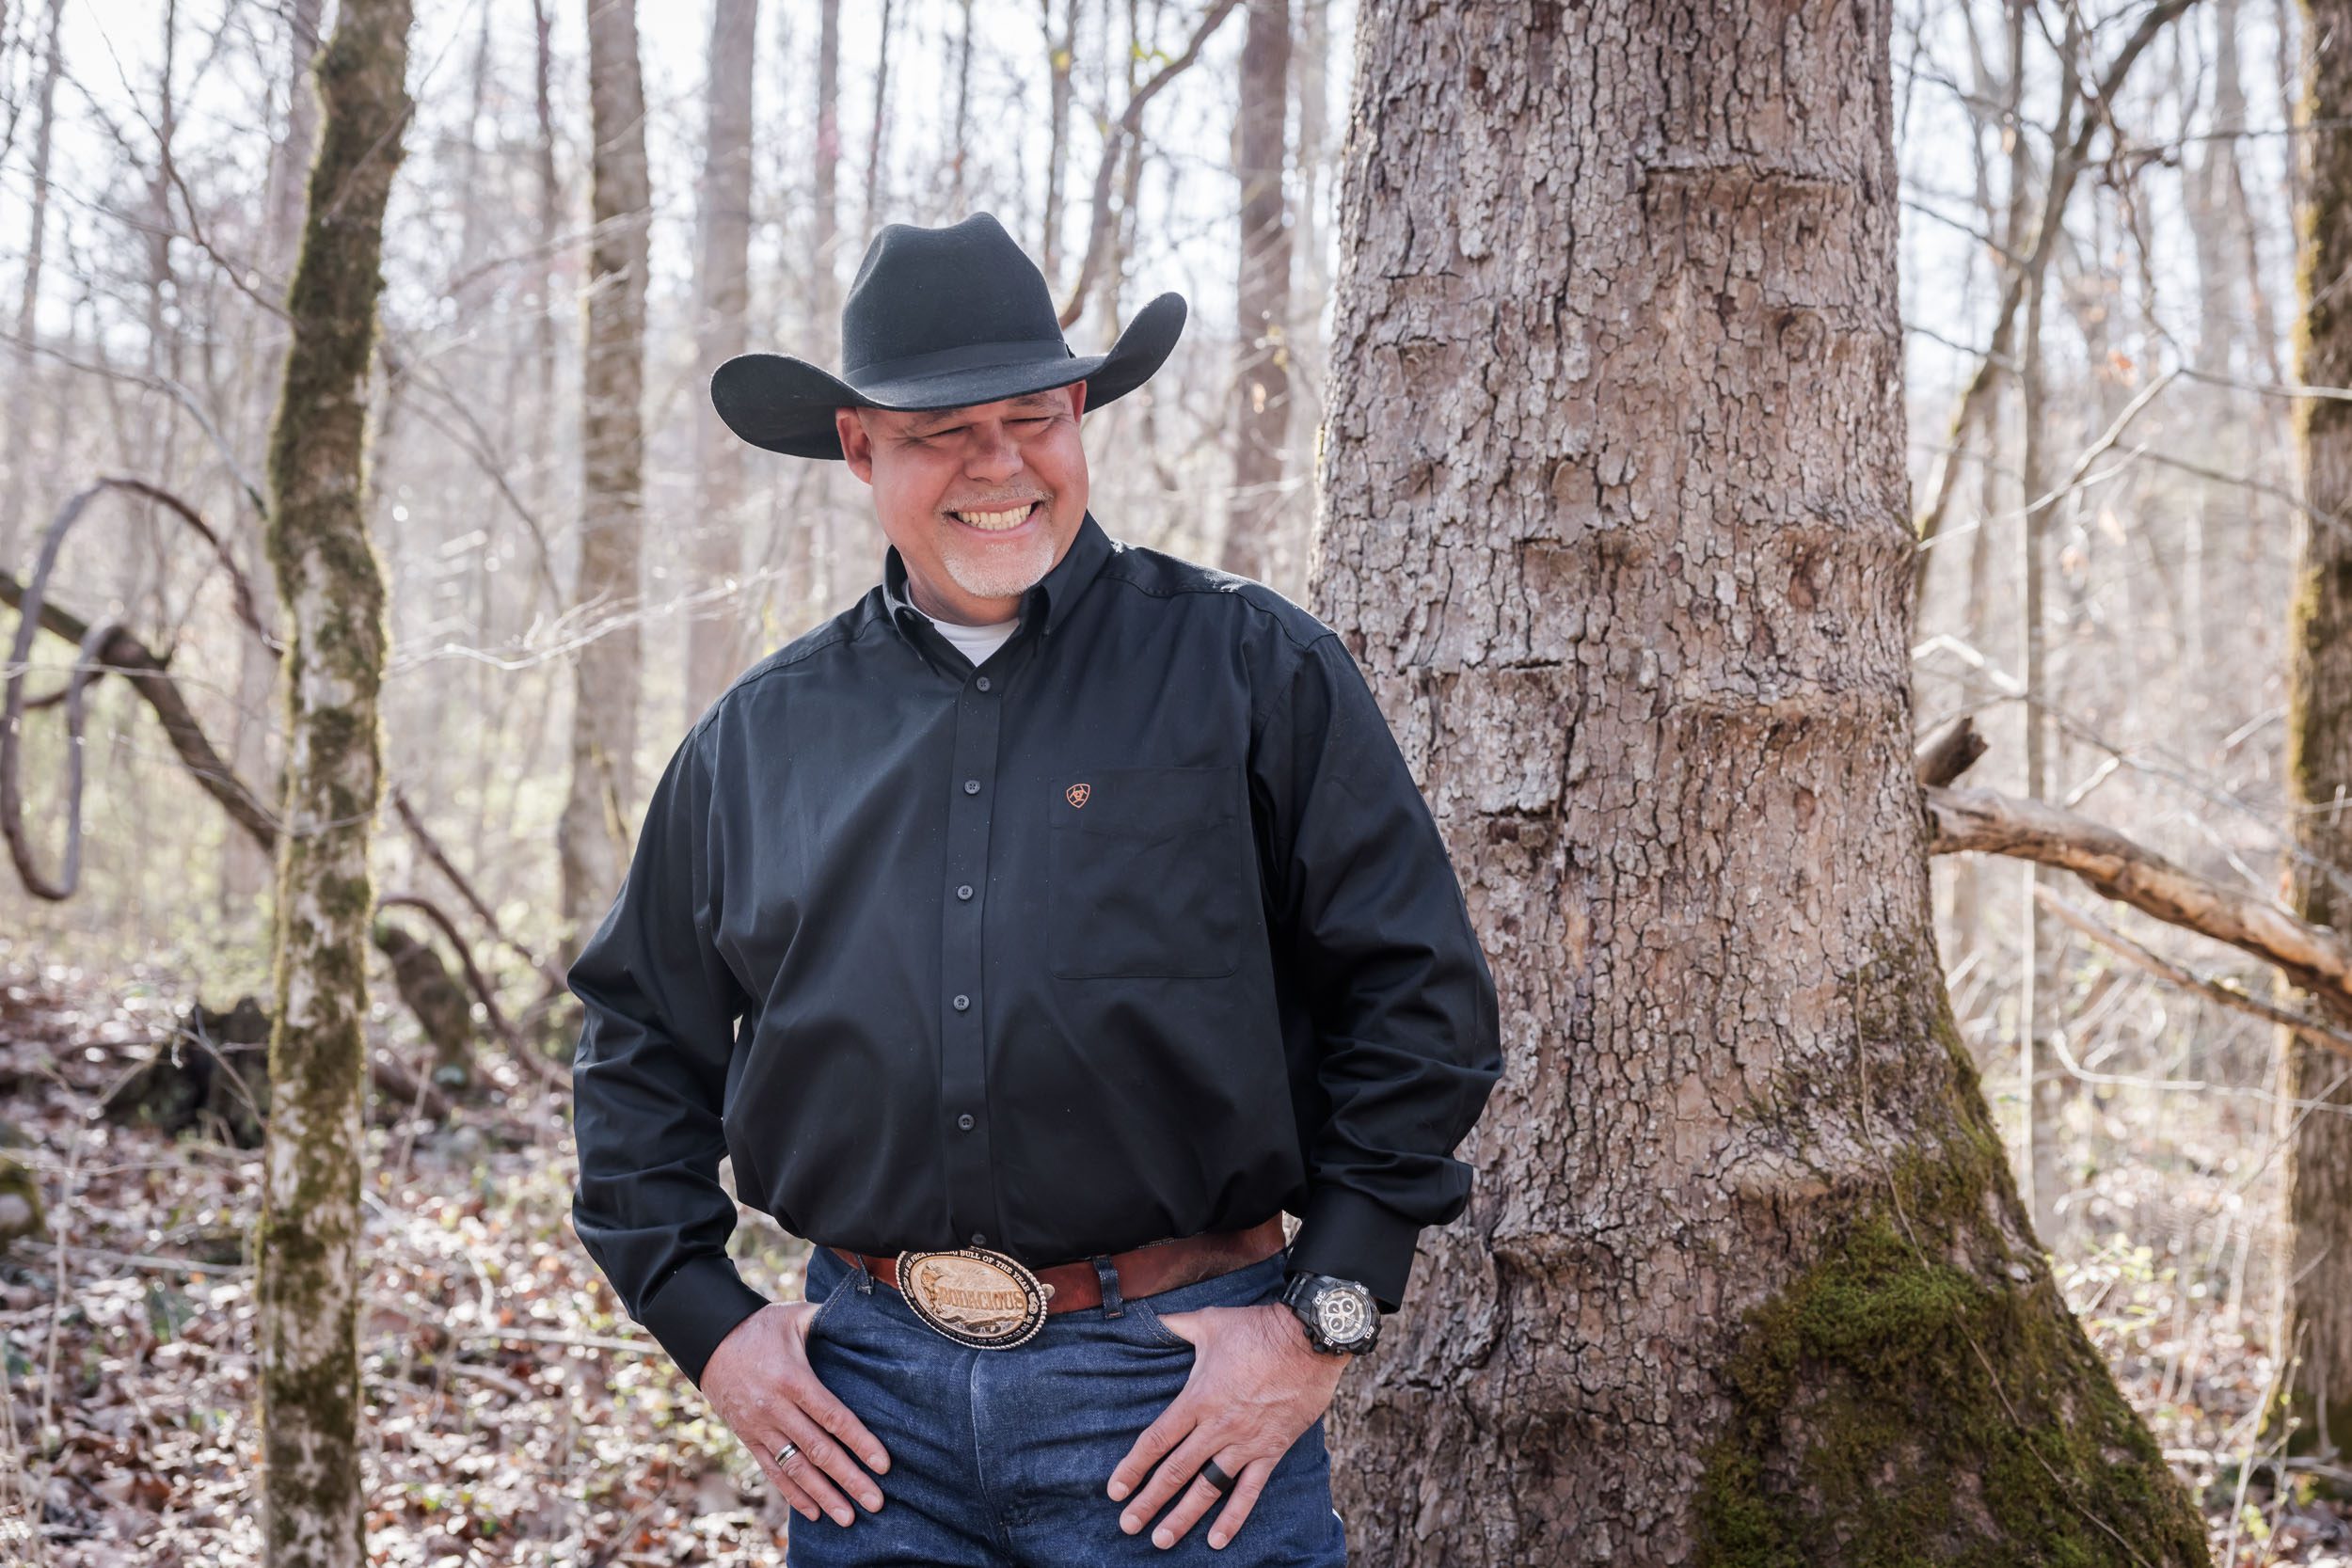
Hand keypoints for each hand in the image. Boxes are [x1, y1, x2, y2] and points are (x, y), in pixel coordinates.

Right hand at [699, 1300, 889, 1527]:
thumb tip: (865, 1321)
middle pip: (818, 1450)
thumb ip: (829, 1321)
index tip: (883, 1464)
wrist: (709, 1340)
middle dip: (849, 1478)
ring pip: (795, 1468)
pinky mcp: (747, 1438)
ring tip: (848, 1517)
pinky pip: (772, 1471)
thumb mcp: (794, 1317)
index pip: (833, 1417)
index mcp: (793, 1379)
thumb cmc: (761, 1326)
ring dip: (823, 1495)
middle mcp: (776, 1408)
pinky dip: (793, 1494)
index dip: (860, 1442)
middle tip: (876, 1502)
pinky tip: (814, 1512)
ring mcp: (760, 1427)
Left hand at [1105, 1301, 1350, 1550]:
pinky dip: (1233, 1518)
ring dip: (1182, 1517)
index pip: (1156, 1440)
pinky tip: (1217, 1540)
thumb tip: (1153, 1316)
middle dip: (1148, 1502)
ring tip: (1161, 1540)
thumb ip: (1177, 1325)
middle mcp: (1217, 1427)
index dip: (1133, 1467)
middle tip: (1128, 1525)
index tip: (1115, 1490)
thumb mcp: (1211, 1322)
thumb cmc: (1258, 1328)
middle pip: (1175, 1472)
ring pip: (1207, 1488)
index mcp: (1197, 1398)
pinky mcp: (1271, 1450)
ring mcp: (1245, 1442)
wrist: (1310, 1339)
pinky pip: (1249, 1491)